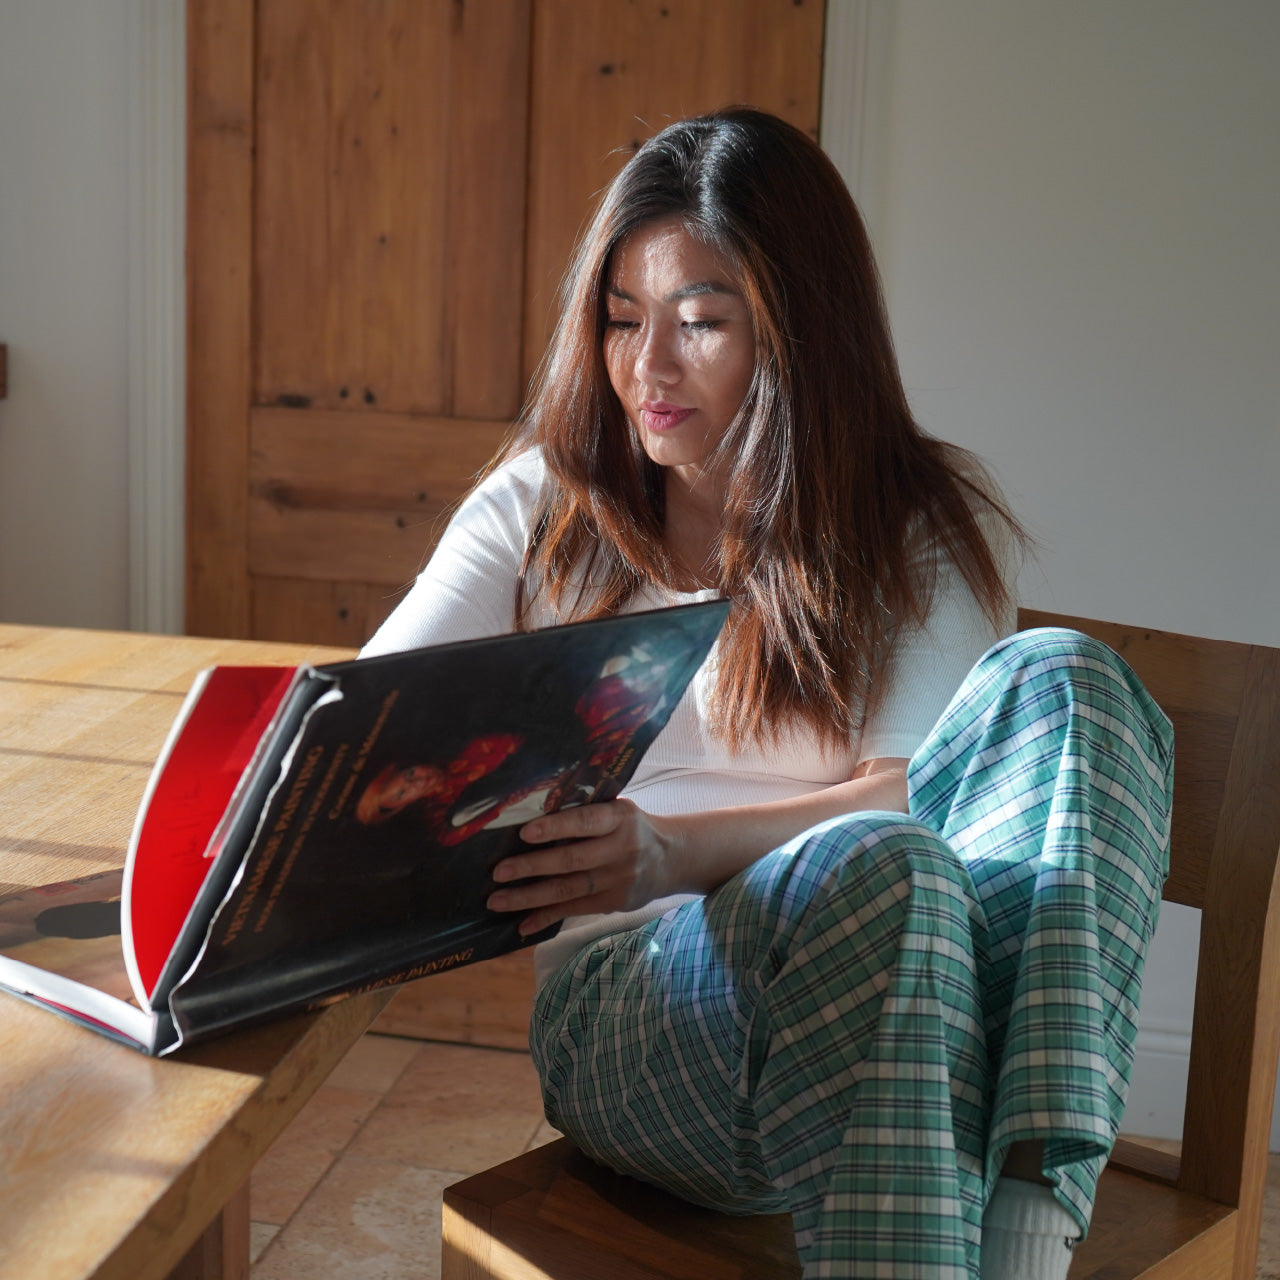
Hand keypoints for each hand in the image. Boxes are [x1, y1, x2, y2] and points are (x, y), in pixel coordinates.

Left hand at [486, 799, 676, 935]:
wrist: (672, 858)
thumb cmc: (631, 827)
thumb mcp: (618, 810)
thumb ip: (587, 812)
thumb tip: (532, 811)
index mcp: (620, 818)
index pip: (586, 822)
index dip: (555, 827)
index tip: (524, 833)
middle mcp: (621, 849)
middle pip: (571, 860)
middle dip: (531, 867)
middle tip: (498, 872)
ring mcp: (618, 880)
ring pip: (568, 890)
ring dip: (529, 897)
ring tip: (497, 900)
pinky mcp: (613, 903)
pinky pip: (574, 910)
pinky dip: (546, 917)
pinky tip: (522, 924)